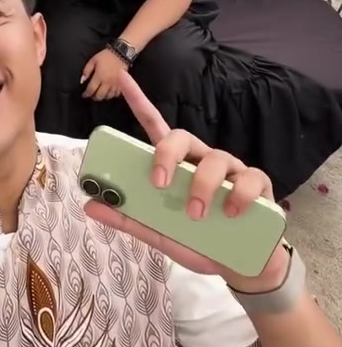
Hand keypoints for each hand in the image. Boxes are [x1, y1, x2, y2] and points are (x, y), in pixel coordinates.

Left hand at [81, 48, 127, 99]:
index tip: (84, 95)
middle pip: (100, 96)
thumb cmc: (106, 56)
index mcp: (99, 76)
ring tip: (100, 94)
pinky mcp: (122, 84)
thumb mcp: (93, 60)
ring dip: (103, 97)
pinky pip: (116, 94)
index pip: (91, 89)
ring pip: (108, 96)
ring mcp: (115, 84)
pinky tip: (109, 92)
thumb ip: (87, 71)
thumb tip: (82, 80)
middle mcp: (107, 82)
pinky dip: (112, 95)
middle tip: (92, 95)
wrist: (121, 54)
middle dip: (94, 97)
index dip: (86, 94)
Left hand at [84, 70, 287, 289]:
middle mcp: (202, 160)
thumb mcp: (159, 233)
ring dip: (202, 186)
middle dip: (168, 154)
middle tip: (159, 184)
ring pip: (216, 158)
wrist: (240, 268)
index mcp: (177, 166)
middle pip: (183, 136)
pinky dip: (239, 196)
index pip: (156, 125)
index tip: (122, 78)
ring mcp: (231, 170)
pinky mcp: (258, 184)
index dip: (139, 100)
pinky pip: (249, 178)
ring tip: (196, 215)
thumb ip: (128, 218)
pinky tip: (232, 213)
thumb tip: (90, 204)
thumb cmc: (197, 242)